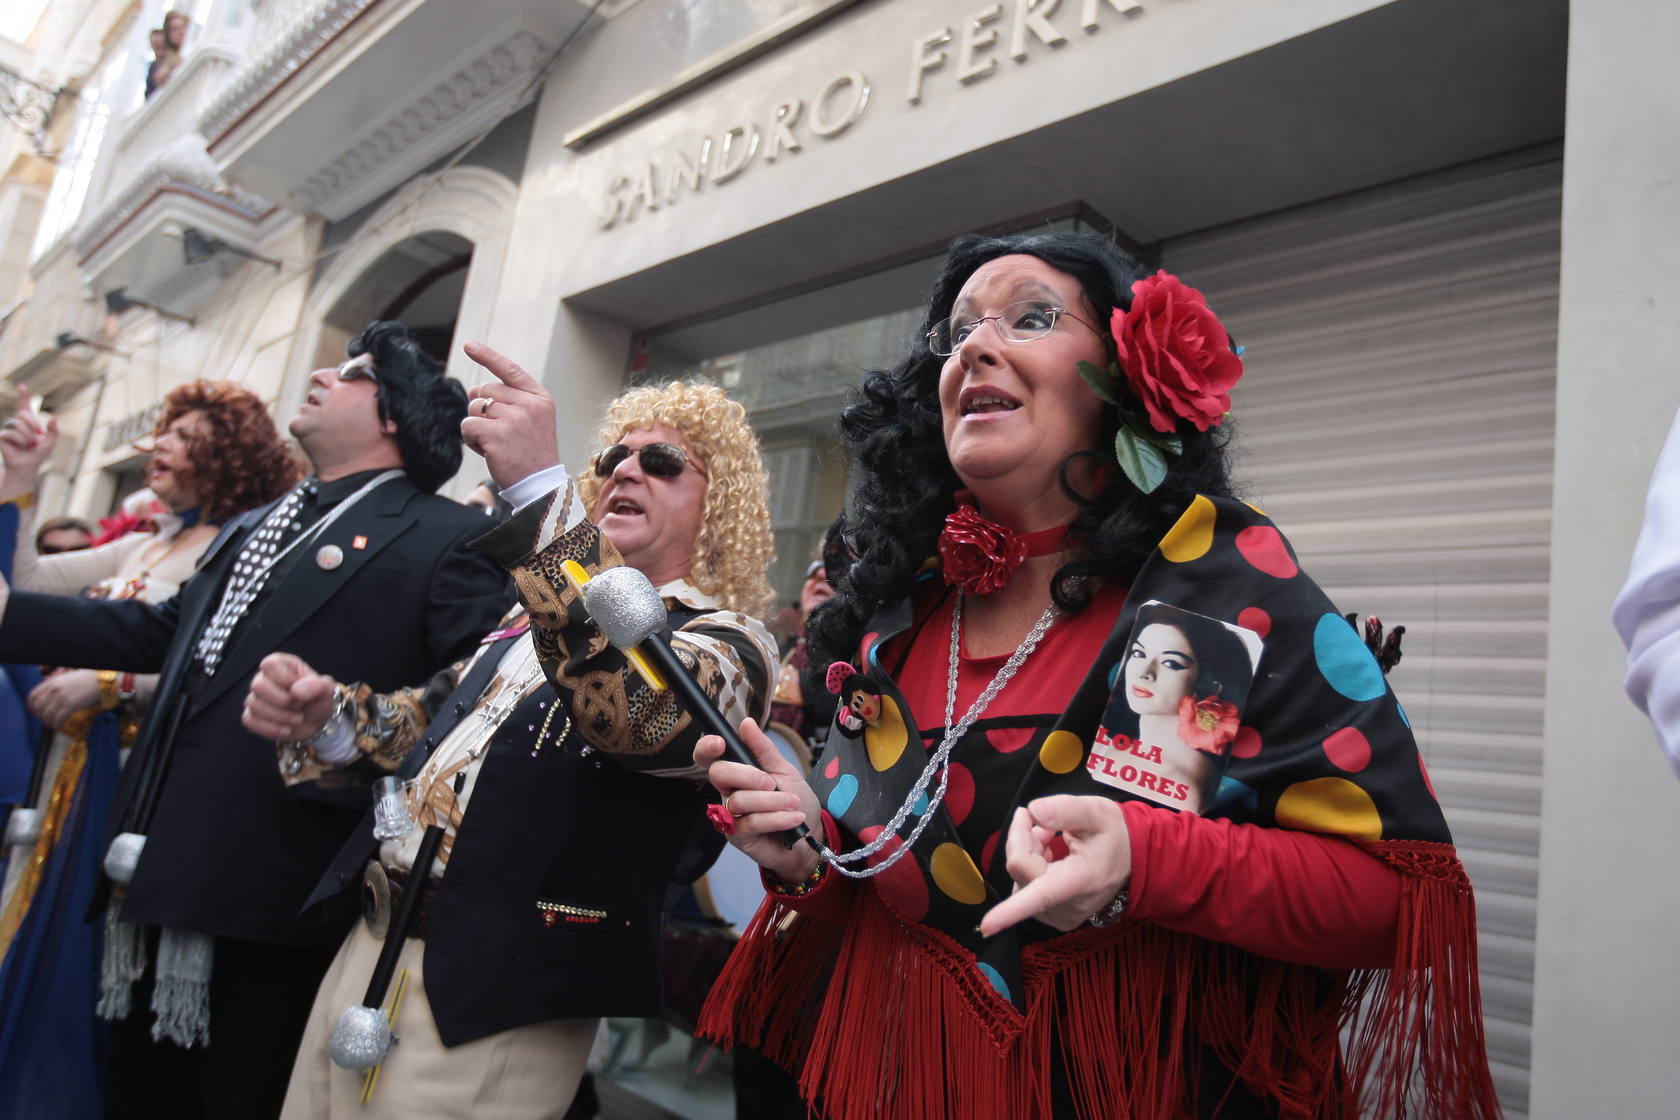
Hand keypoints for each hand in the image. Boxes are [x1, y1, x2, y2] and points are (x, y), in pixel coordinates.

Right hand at [0, 385, 56, 502]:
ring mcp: (9, 429)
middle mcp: (17, 424)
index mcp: (28, 423)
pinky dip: (19, 440)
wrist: (27, 466)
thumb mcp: (50, 442)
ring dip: (26, 436)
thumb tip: (53, 417)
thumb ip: (54, 430)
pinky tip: (19, 446)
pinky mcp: (2, 436)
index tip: (21, 385)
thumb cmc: (38, 455)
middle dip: (33, 424)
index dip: (23, 396)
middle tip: (37, 436)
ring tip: (28, 445)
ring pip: (17, 423)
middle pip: (23, 414)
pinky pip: (11, 433)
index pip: (25, 406)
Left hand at [26, 669, 101, 729]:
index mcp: (52, 682)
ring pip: (47, 714)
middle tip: (44, 719)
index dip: (31, 706)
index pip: (33, 695)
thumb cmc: (84, 679)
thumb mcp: (66, 678)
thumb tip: (46, 695)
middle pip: (38, 706)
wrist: (100, 681)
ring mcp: (62, 697)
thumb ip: (54, 684)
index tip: (35, 712)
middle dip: (39, 716)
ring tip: (51, 724)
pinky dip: (56, 724)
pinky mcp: (71, 705)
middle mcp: (55, 689)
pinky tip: (57, 726)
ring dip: (47, 722)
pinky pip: (58, 718)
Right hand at [242, 652, 338, 740]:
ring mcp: (255, 697)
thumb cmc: (319, 699)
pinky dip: (271, 728)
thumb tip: (295, 691)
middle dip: (282, 701)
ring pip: (254, 705)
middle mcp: (263, 678)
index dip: (285, 679)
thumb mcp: (326, 689)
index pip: (269, 664)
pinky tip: (287, 729)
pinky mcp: (252, 716)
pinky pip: (250, 721)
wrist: (316, 721)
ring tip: (298, 719)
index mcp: (280, 664)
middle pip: (258, 686)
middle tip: (300, 706)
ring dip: (280, 716)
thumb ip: (316, 685)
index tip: (300, 691)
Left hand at [460, 342, 560, 490]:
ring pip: (474, 408)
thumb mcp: (532, 421)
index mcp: (539, 399)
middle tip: (499, 433)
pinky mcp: (496, 435)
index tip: (469, 345)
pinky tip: (487, 451)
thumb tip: (473, 391)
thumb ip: (510, 401)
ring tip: (495, 443)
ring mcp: (513, 419)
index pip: (510, 370)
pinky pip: (467, 426)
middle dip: (483, 409)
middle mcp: (528, 405)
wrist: (540, 486)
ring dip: (477, 426)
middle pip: (486, 390)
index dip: (488, 356)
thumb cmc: (531, 453)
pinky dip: (470, 439)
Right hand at [694, 718, 823, 883]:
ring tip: (793, 803)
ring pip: (738, 800)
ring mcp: (731, 815)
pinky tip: (794, 818)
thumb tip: (746, 723)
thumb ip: (764, 749)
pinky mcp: (738, 836)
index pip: (710, 758)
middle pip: (719, 774)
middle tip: (771, 784)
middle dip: (747, 774)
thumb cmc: (795, 801)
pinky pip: (751, 822)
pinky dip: (776, 818)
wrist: (810, 837)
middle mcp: (729, 792)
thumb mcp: (785, 771)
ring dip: (771, 801)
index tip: (719, 743)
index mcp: (737, 772)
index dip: (706, 748)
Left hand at [979, 795, 1131, 937]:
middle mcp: (1066, 906)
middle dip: (1024, 838)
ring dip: (1028, 851)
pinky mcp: (1052, 917)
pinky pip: (1025, 887)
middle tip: (1045, 823)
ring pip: (1020, 877)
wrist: (1135, 859)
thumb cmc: (1115, 834)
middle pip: (1021, 869)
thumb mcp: (1096, 811)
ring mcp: (1058, 915)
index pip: (1042, 895)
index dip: (1010, 911)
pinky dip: (1032, 865)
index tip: (986, 926)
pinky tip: (1051, 855)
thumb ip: (1065, 809)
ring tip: (1052, 839)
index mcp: (1080, 881)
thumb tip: (1034, 812)